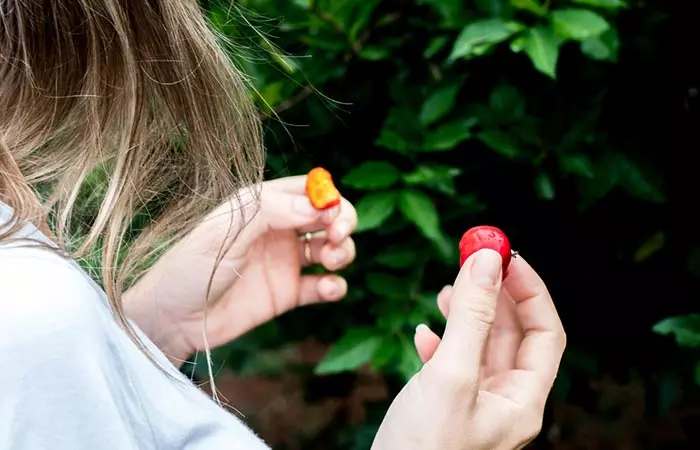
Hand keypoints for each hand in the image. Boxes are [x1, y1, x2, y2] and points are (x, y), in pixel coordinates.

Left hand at [124, 176, 357, 362]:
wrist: (173, 320)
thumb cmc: (189, 267)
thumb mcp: (226, 231)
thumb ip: (271, 211)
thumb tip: (318, 205)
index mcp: (262, 205)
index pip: (308, 189)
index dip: (328, 197)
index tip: (329, 214)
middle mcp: (278, 230)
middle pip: (328, 216)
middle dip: (342, 221)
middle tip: (336, 236)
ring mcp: (285, 262)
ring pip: (332, 248)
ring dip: (343, 251)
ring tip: (330, 262)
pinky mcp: (288, 294)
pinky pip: (324, 286)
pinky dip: (335, 286)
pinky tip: (327, 289)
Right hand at [372, 250, 565, 449]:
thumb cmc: (422, 449)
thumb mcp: (449, 375)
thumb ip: (471, 317)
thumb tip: (488, 261)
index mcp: (522, 400)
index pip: (544, 332)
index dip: (529, 290)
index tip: (504, 255)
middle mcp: (504, 402)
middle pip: (512, 335)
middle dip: (493, 295)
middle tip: (472, 259)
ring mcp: (475, 405)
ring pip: (481, 346)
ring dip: (467, 314)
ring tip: (446, 291)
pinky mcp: (447, 408)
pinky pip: (453, 365)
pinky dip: (440, 342)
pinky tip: (422, 335)